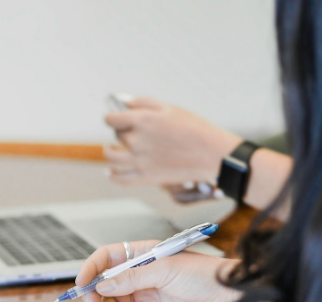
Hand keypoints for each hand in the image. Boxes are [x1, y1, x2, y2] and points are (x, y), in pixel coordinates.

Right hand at [77, 240, 248, 301]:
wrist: (233, 301)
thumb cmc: (207, 275)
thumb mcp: (165, 269)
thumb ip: (131, 278)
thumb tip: (103, 285)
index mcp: (143, 255)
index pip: (108, 258)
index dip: (92, 268)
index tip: (82, 282)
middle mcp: (141, 276)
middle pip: (106, 284)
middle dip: (96, 293)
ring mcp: (146, 297)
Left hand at [104, 97, 241, 184]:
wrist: (212, 154)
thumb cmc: (194, 128)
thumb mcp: (170, 108)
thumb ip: (143, 103)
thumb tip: (123, 102)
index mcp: (142, 121)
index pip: (111, 118)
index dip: (112, 116)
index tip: (116, 117)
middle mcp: (137, 141)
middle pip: (117, 135)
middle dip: (122, 130)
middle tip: (134, 131)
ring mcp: (140, 161)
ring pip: (111, 157)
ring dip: (109, 152)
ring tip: (112, 149)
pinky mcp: (146, 177)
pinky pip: (120, 179)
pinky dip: (113, 175)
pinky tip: (111, 171)